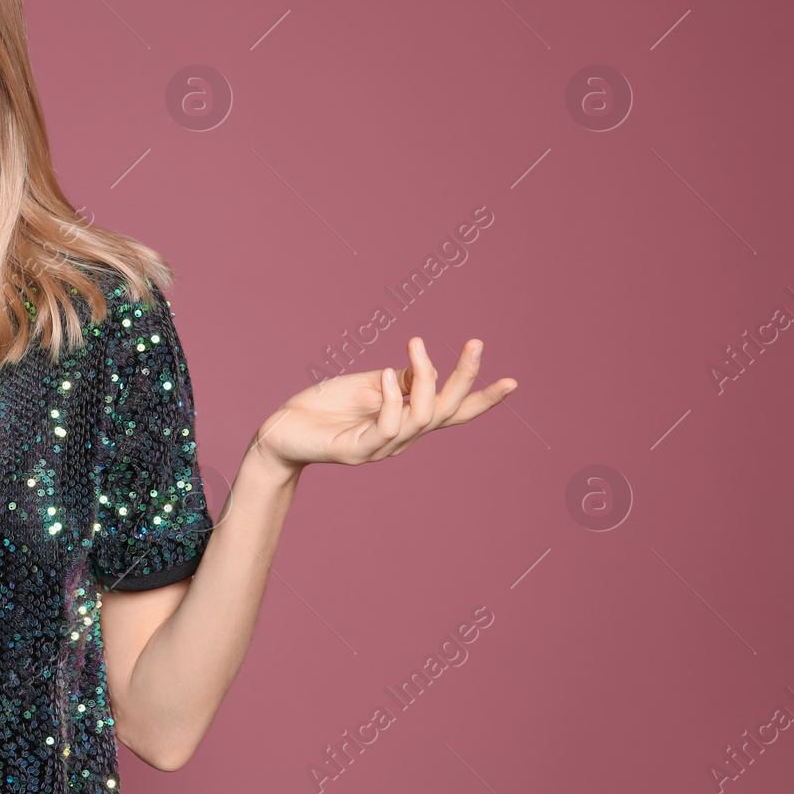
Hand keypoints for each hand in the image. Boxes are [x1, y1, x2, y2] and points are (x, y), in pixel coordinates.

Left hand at [252, 337, 516, 468]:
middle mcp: (400, 438)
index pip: (452, 413)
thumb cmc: (323, 407)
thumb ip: (398, 381)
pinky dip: (393, 398)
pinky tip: (388, 372)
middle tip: (474, 343)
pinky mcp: (356, 450)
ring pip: (422, 418)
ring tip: (416, 347)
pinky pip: (387, 427)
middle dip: (465, 378)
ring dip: (426, 379)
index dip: (482, 398)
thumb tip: (425, 366)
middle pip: (446, 412)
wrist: (281, 431)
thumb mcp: (367, 385)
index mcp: (405, 421)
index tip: (512, 380)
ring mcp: (380, 447)